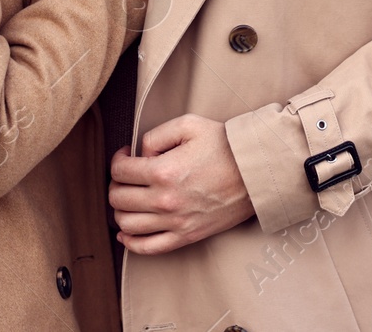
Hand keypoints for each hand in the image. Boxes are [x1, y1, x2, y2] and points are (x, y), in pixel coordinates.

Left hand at [109, 114, 254, 254]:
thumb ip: (157, 135)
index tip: (125, 156)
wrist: (254, 172)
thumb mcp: (189, 125)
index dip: (118, 160)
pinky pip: (148, 247)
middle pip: (118, 198)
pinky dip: (130, 242)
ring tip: (129, 199)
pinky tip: (126, 233)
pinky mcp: (186, 236)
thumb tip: (141, 153)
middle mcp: (165, 200)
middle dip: (116, 184)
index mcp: (163, 171)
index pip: (120, 171)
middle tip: (126, 176)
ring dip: (120, 210)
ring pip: (127, 224)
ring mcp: (175, 222)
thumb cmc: (225, 146)